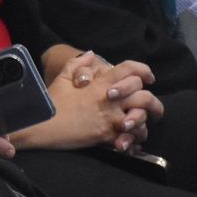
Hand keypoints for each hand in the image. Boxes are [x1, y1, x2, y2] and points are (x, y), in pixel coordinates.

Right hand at [13, 51, 161, 151]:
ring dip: (145, 123)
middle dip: (154, 103)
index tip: (149, 77)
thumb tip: (91, 54)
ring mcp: (110, 118)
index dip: (143, 70)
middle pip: (144, 96)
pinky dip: (134, 141)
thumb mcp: (62, 79)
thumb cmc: (51, 102)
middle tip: (154, 108)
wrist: (42, 125)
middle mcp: (109, 99)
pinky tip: (131, 141)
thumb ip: (78, 64)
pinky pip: (130, 138)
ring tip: (142, 127)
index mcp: (100, 83)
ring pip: (141, 119)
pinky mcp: (107, 136)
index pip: (130, 70)